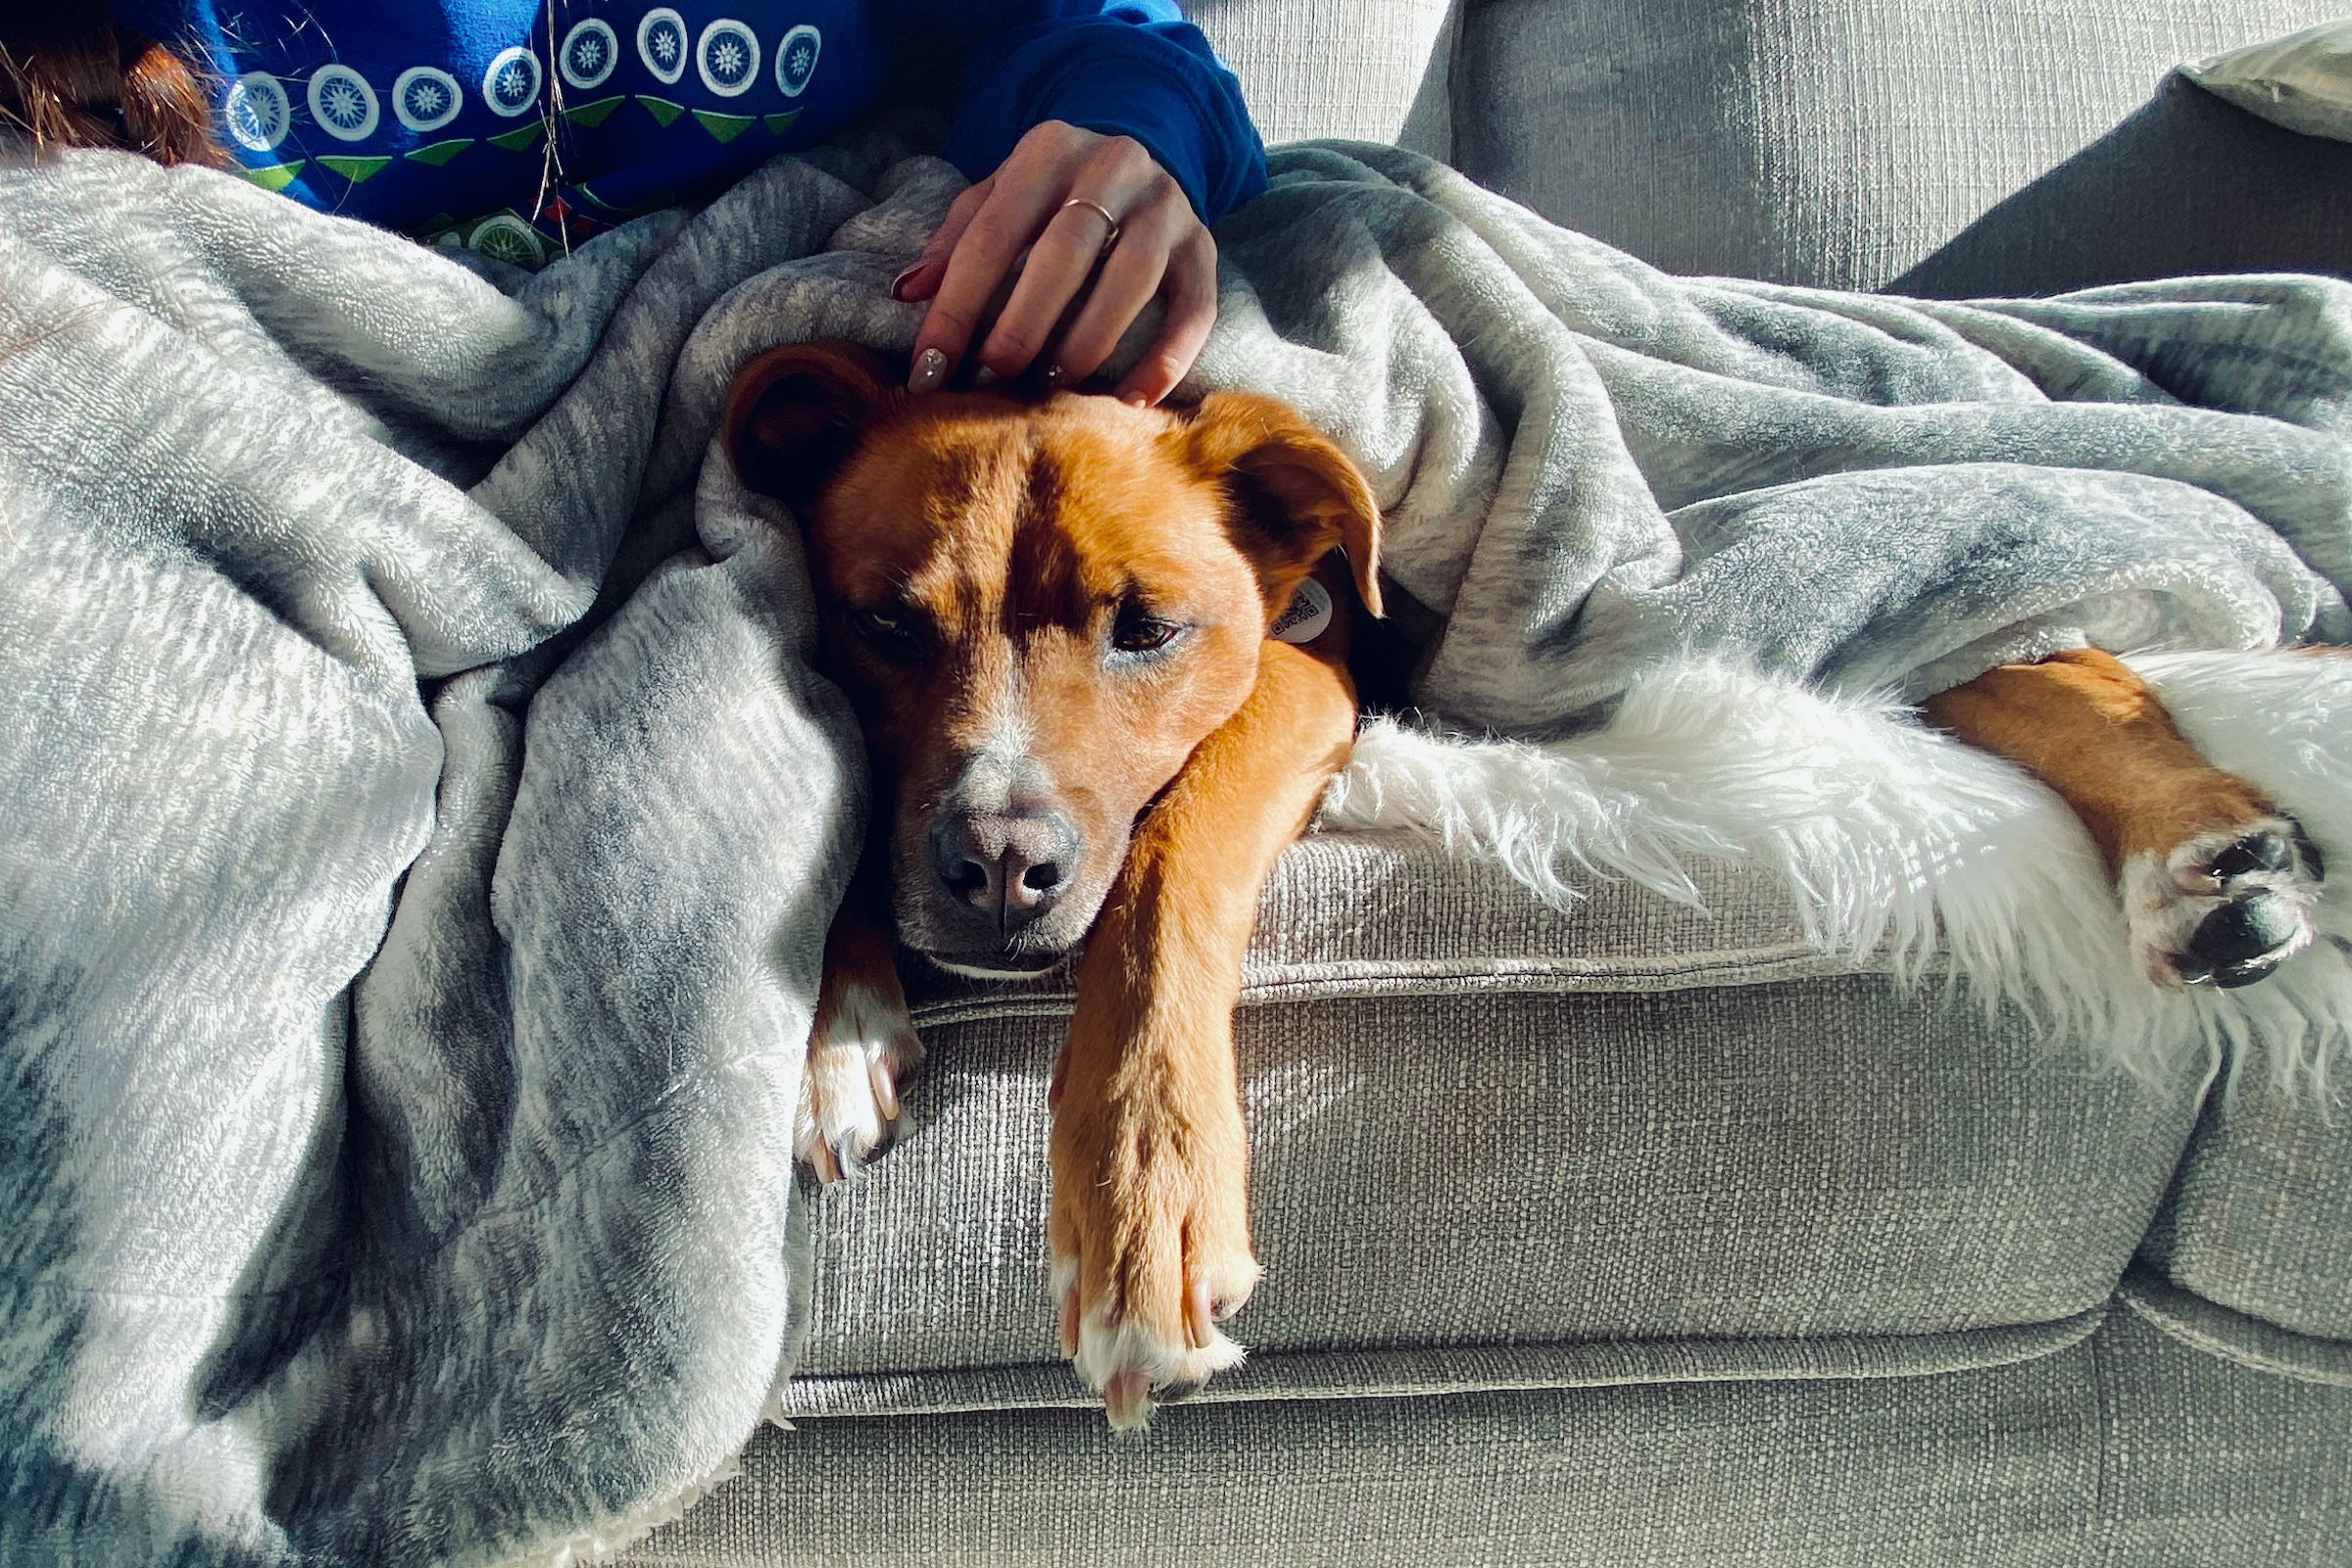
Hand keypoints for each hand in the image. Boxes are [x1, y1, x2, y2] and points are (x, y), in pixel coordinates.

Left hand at [892, 121, 1216, 406]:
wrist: (1143, 155)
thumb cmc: (1053, 192)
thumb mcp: (1000, 195)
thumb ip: (957, 237)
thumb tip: (907, 292)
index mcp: (1049, 150)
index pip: (994, 233)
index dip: (957, 305)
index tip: (930, 369)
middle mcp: (1114, 167)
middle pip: (1065, 254)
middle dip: (1022, 325)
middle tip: (991, 380)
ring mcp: (1167, 206)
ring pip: (1132, 278)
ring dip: (1087, 341)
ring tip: (1049, 388)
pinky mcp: (1204, 247)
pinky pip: (1194, 308)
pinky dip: (1166, 358)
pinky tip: (1130, 402)